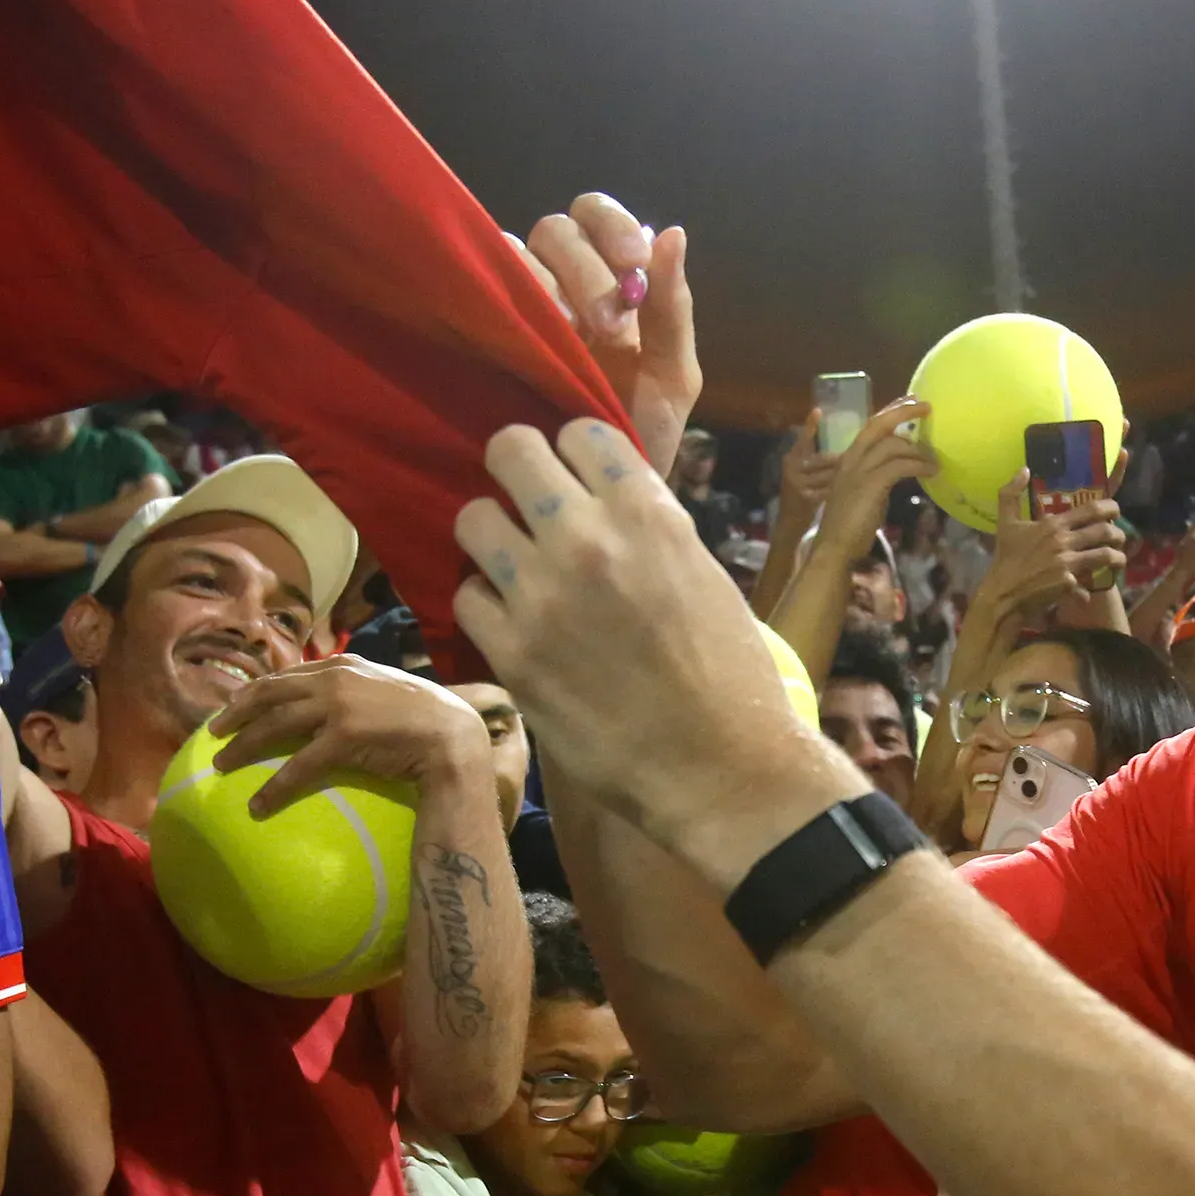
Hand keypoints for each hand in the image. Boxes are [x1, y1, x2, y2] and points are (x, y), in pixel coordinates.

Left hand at [207, 654, 488, 817]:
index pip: (287, 674)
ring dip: (242, 746)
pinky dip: (273, 787)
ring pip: (274, 725)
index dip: (255, 691)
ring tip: (221, 767)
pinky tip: (258, 806)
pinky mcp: (343, 736)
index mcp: (344, 664)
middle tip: (212, 733)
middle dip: (235, 713)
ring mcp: (338, 705)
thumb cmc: (429, 719)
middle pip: (269, 693)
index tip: (234, 706)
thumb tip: (342, 708)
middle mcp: (335, 678)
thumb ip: (361, 690)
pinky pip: (298, 765)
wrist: (453, 736)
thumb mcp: (389, 691)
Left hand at [454, 421, 856, 868]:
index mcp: (647, 511)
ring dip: (492, 538)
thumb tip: (602, 496)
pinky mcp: (511, 651)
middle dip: (517, 472)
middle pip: (510, 449)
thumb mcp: (701, 572)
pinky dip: (485, 606)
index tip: (577, 480)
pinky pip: (465, 596)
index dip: (574, 454)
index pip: (579, 429)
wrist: (720, 766)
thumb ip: (647, 526)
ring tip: (513, 567)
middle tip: (528, 505)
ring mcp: (541, 593)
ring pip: (473, 518)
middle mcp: (587, 538)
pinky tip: (513, 624)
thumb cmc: (729, 672)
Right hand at [511, 194, 699, 477]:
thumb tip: (671, 232)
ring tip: (572, 335)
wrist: (605, 492)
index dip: (612, 227)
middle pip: (556, 231)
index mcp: (608, 277)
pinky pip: (480, 293)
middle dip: (586, 267)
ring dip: (547, 284)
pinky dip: (502, 300)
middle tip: (610, 323)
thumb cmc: (642, 429)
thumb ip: (673, 308)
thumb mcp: (672, 374)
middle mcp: (560, 281)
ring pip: (515, 254)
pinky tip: (530, 340)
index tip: (633, 264)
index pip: (595, 214)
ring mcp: (518, 306)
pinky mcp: (486, 335)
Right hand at [818, 400, 935, 542]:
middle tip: (926, 406)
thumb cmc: (848, 525)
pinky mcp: (871, 483)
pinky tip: (931, 472)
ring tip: (934, 461)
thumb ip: (877, 477)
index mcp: (848, 459)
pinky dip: (919, 466)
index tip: (910, 401)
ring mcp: (859, 470)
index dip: (891, 412)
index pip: (870, 426)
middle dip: (903, 412)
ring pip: (893, 445)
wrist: (834, 546)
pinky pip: (900, 466)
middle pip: (878, 424)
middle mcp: (851, 459)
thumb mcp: (862, 493)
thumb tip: (901, 469)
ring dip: (918, 450)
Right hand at [979, 472, 1127, 625]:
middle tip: (1119, 537)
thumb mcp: (1005, 523)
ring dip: (1118, 557)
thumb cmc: (1005, 557)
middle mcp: (1063, 541)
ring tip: (1118, 559)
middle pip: (1104, 531)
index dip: (1110, 508)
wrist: (1002, 592)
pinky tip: (1089, 592)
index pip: (1091, 509)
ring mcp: (1067, 563)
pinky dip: (1089, 590)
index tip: (1115, 511)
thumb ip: (1011, 493)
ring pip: (1105, 556)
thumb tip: (1023, 470)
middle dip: (1118, 533)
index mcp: (1053, 524)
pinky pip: (1087, 586)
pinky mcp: (1067, 584)